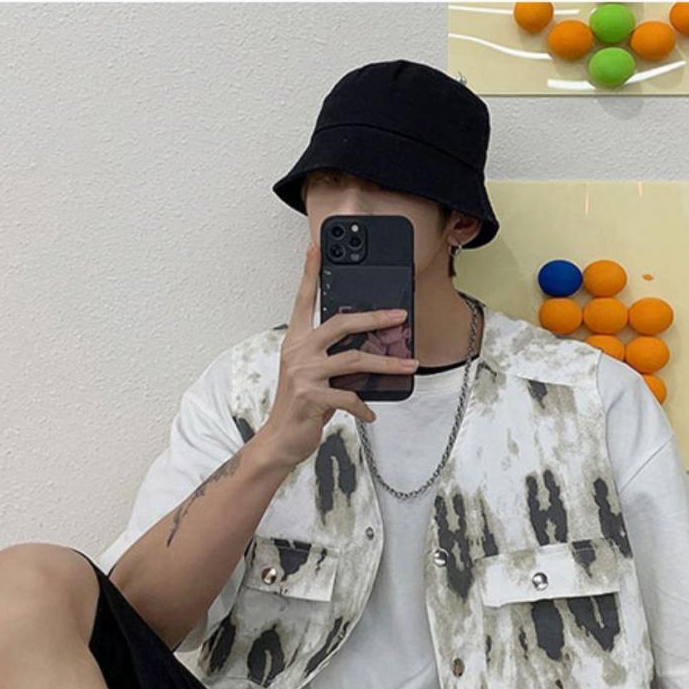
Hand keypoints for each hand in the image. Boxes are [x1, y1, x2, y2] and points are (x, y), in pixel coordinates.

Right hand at [263, 237, 415, 467]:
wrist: (280, 440)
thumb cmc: (300, 408)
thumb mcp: (312, 377)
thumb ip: (330, 360)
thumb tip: (364, 353)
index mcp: (297, 341)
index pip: (303, 300)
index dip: (310, 273)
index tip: (316, 247)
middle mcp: (299, 352)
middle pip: (341, 323)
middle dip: (374, 318)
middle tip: (399, 316)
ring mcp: (305, 373)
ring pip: (354, 359)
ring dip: (387, 363)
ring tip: (409, 365)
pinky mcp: (312, 397)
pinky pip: (348, 397)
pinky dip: (364, 406)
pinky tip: (371, 413)